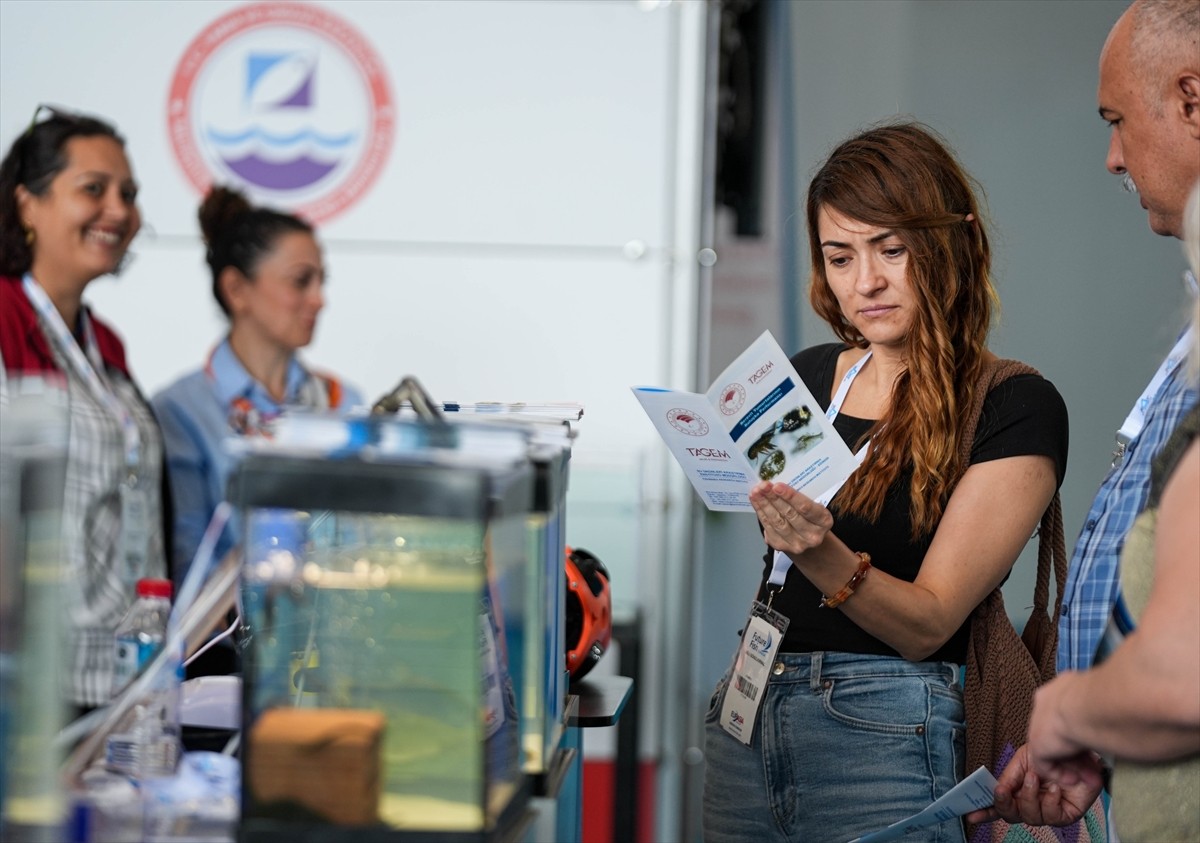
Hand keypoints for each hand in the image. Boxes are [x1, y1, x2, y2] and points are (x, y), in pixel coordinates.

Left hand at [748, 481, 832, 554]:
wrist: (807, 538)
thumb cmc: (809, 516)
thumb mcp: (813, 506)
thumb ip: (800, 497)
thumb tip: (777, 484)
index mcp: (824, 521)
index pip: (805, 507)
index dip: (790, 496)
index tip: (777, 486)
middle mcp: (812, 535)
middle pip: (789, 514)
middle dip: (774, 498)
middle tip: (763, 486)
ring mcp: (797, 544)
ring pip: (777, 522)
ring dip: (764, 505)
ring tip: (756, 492)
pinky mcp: (782, 546)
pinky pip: (768, 528)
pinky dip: (761, 513)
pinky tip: (756, 502)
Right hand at [964, 744, 1103, 826]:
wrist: (1078, 749)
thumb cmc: (1052, 751)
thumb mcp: (1023, 760)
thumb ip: (1009, 777)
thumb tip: (995, 791)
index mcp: (1018, 789)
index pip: (1000, 804)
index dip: (985, 812)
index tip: (971, 815)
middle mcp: (1031, 802)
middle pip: (1011, 815)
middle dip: (1004, 804)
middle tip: (1004, 791)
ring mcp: (1048, 810)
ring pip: (1029, 817)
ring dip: (1028, 797)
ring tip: (1035, 778)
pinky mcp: (1066, 815)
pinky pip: (1051, 817)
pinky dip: (1050, 801)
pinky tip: (1055, 788)